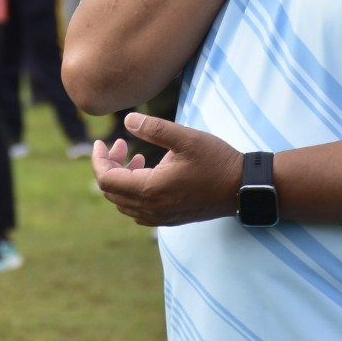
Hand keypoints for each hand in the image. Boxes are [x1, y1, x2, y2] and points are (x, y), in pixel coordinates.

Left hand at [91, 113, 240, 226]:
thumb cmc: (216, 160)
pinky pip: (138, 211)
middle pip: (111, 192)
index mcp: (150, 190)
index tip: (102, 141)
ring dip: (121, 180)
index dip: (98, 160)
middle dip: (108, 167)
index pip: (106, 180)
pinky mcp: (170, 219)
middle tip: (121, 145)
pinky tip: (149, 174)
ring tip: (137, 157)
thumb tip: (127, 121)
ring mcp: (160, 218)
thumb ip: (154, 128)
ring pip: (123, 203)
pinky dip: (133, 193)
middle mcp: (151, 209)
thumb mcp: (186, 137)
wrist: (243, 188)